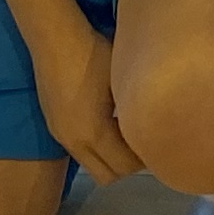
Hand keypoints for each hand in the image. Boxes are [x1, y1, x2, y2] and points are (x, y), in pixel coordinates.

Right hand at [32, 18, 138, 186]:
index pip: (124, 166)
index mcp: (94, 133)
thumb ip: (136, 109)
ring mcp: (61, 136)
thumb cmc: (94, 54)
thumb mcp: (122, 80)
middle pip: (106, 176)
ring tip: (127, 132)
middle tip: (144, 141)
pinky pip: (80, 152)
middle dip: (127, 166)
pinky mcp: (54, 126)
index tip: (159, 141)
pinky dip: (96, 147)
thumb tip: (154, 124)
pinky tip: (107, 123)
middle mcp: (75, 142)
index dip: (145, 158)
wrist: (54, 38)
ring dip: (110, 157)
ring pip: (91, 165)